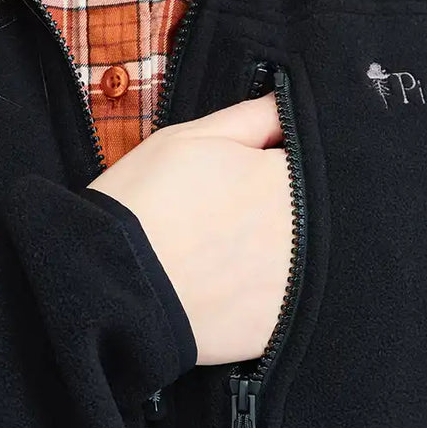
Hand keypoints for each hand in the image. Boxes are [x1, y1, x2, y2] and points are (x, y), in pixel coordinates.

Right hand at [87, 94, 291, 365]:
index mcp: (289, 179)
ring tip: (230, 256)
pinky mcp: (278, 328)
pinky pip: (286, 307)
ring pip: (309, 263)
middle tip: (236, 220)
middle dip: (289, 212)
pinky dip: (265, 299)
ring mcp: (297, 285)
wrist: (107, 286)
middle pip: (319, 214)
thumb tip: (291, 99)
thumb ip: (255, 116)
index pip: (315, 163)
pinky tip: (230, 292)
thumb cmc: (144, 203)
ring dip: (284, 256)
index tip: (258, 177)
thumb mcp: (191, 139)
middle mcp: (307, 232)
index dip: (285, 168)